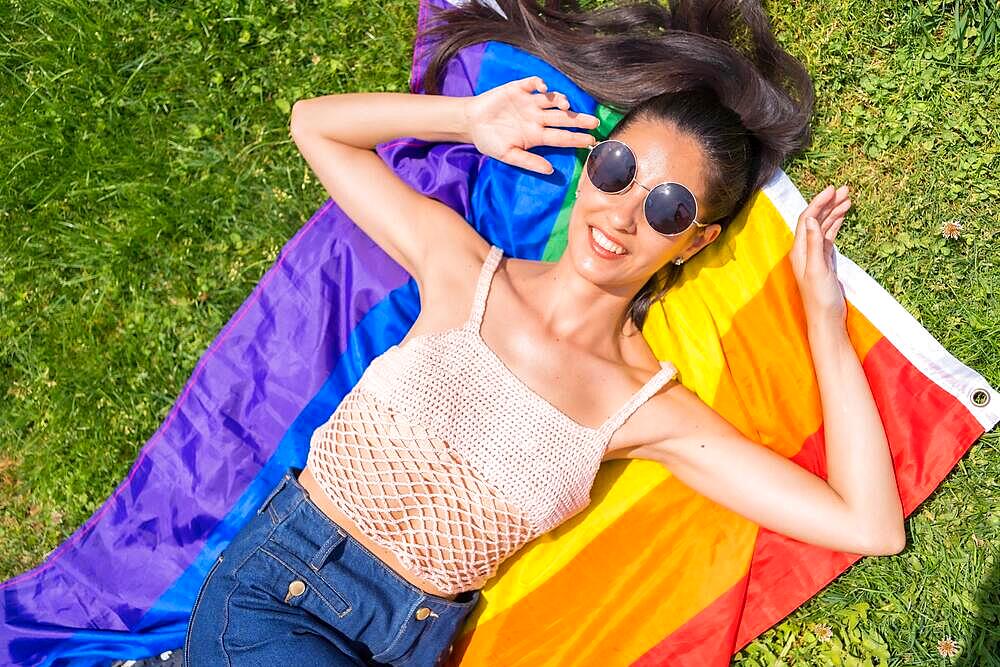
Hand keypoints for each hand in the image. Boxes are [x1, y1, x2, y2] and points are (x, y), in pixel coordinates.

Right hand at [464, 76, 599, 173]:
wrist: (471, 123)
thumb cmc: (490, 141)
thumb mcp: (508, 155)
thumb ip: (529, 162)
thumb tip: (550, 171)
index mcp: (537, 135)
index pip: (561, 137)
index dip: (576, 139)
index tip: (590, 142)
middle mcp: (537, 117)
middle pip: (563, 118)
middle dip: (579, 120)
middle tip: (595, 122)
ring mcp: (529, 103)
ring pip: (552, 100)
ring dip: (561, 100)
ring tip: (565, 105)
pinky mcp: (519, 89)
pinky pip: (534, 83)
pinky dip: (540, 84)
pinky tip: (543, 88)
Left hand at [789, 184, 851, 328]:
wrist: (826, 318)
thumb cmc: (820, 298)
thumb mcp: (818, 270)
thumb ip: (814, 245)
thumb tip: (812, 219)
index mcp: (799, 251)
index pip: (807, 219)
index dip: (818, 203)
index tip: (832, 189)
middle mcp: (804, 250)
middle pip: (815, 220)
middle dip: (828, 203)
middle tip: (845, 189)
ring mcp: (814, 255)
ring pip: (823, 227)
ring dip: (834, 211)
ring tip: (848, 198)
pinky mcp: (824, 260)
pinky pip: (829, 236)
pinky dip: (835, 224)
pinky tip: (843, 215)